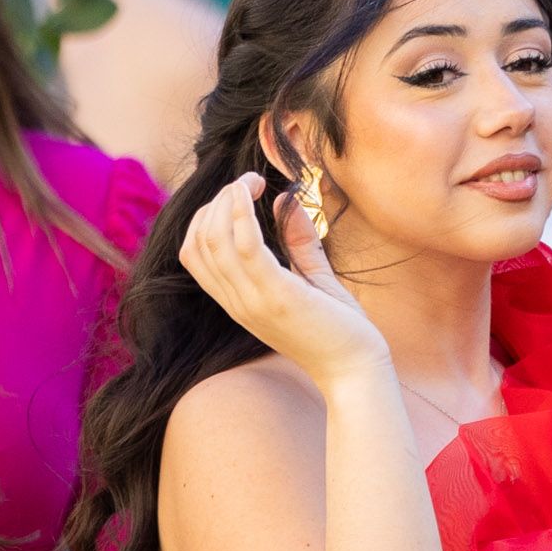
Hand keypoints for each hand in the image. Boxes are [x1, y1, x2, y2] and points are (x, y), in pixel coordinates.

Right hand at [176, 173, 386, 392]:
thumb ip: (298, 242)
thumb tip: (287, 200)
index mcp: (238, 299)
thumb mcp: (313, 278)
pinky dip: (245, 216)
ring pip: (216, 241)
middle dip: (217, 202)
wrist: (356, 369)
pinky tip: (256, 194)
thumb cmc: (338, 327)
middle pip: (199, 241)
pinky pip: (247, 249)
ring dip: (229, 202)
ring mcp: (252, 300)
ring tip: (250, 181)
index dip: (208, 215)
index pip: (195, 252)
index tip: (241, 192)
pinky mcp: (277, 297)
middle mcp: (236, 301)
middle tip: (248, 181)